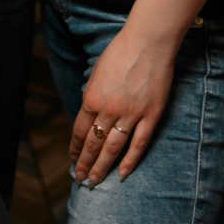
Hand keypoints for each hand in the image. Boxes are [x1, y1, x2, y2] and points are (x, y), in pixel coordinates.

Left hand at [69, 27, 176, 185]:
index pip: (79, 132)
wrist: (148, 41)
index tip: (73, 160)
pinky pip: (138, 144)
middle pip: (93, 144)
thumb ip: (92, 95)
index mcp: (92, 98)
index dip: (75, 149)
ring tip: (94, 182)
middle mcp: (108, 110)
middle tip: (80, 179)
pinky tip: (122, 175)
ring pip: (112, 149)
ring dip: (102, 167)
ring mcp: (130, 114)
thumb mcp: (96, 72)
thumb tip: (88, 113)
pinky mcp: (150, 115)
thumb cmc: (120, 51)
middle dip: (84, 164)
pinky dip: (130, 162)